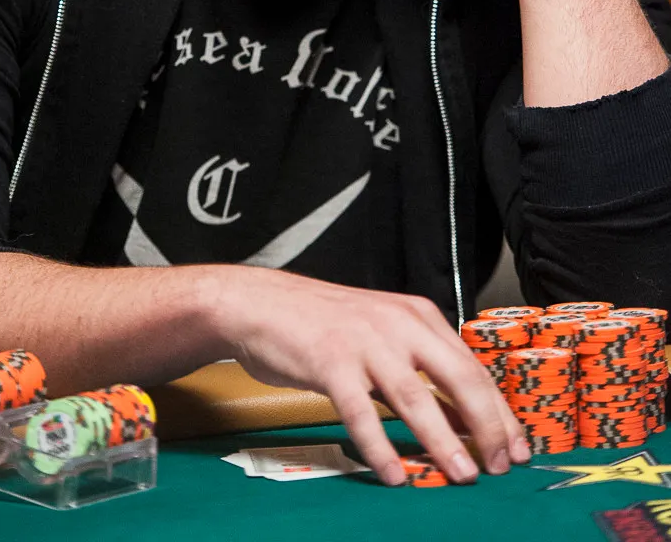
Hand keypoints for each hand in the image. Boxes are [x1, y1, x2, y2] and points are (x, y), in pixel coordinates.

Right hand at [214, 267, 528, 485]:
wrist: (264, 304)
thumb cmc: (326, 324)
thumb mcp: (384, 333)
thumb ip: (421, 365)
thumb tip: (465, 419)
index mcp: (418, 315)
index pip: (472, 367)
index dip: (499, 411)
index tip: (517, 448)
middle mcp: (399, 324)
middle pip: (457, 378)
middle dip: (485, 427)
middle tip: (500, 467)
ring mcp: (365, 342)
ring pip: (415, 397)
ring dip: (443, 441)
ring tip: (462, 475)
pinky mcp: (331, 362)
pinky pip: (362, 413)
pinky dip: (381, 448)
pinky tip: (394, 475)